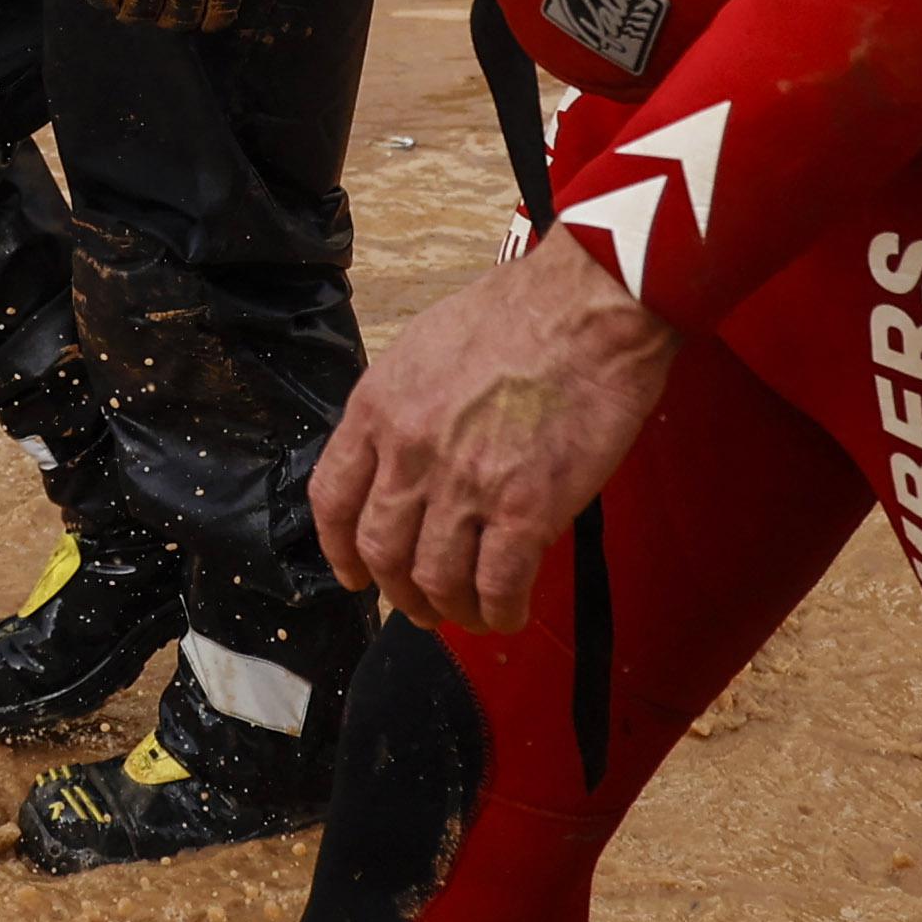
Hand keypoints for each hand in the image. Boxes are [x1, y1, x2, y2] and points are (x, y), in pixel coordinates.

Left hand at [311, 230, 679, 629]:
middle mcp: (410, 451)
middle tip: (420, 604)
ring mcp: (465, 484)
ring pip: (436, 579)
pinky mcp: (525, 508)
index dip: (339, 549)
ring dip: (450, 608)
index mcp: (378, 407)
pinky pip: (498, 585)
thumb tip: (406, 460)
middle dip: (399, 591)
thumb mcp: (426, 347)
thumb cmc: (519, 313)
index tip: (353, 572)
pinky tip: (508, 612)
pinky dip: (499, 610)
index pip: (333, 498)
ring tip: (469, 614)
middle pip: (382, 551)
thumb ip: (405, 408)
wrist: (588, 307)